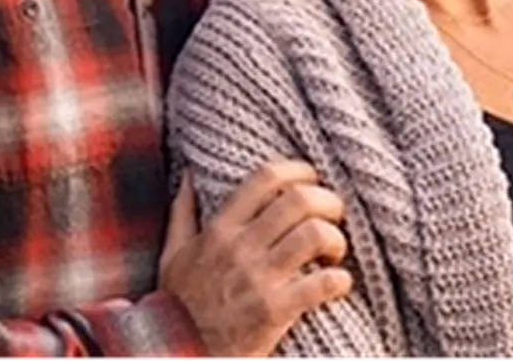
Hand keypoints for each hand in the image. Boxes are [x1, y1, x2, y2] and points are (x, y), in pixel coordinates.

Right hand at [159, 161, 352, 360]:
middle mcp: (240, 248)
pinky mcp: (274, 311)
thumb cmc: (178, 307)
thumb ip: (182, 213)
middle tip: (333, 216)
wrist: (178, 355)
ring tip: (334, 253)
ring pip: (315, 235)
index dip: (298, 170)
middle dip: (328, 202)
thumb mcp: (172, 256)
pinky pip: (322, 283)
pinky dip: (340, 280)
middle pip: (299, 200)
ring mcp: (258, 279)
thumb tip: (187, 176)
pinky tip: (338, 284)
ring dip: (336, 240)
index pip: (266, 178)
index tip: (312, 179)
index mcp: (219, 230)